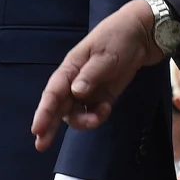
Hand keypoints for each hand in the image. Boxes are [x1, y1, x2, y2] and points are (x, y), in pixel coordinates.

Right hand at [31, 0, 160, 150]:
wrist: (142, 34)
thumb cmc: (119, 38)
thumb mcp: (106, 55)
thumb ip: (91, 75)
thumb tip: (75, 93)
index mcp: (71, 68)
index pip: (53, 92)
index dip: (44, 111)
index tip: (37, 129)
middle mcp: (75, 81)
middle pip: (58, 107)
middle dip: (49, 126)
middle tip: (41, 146)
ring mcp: (89, 89)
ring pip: (76, 113)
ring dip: (84, 121)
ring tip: (100, 116)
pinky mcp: (102, 95)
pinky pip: (92, 112)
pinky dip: (97, 116)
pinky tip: (107, 109)